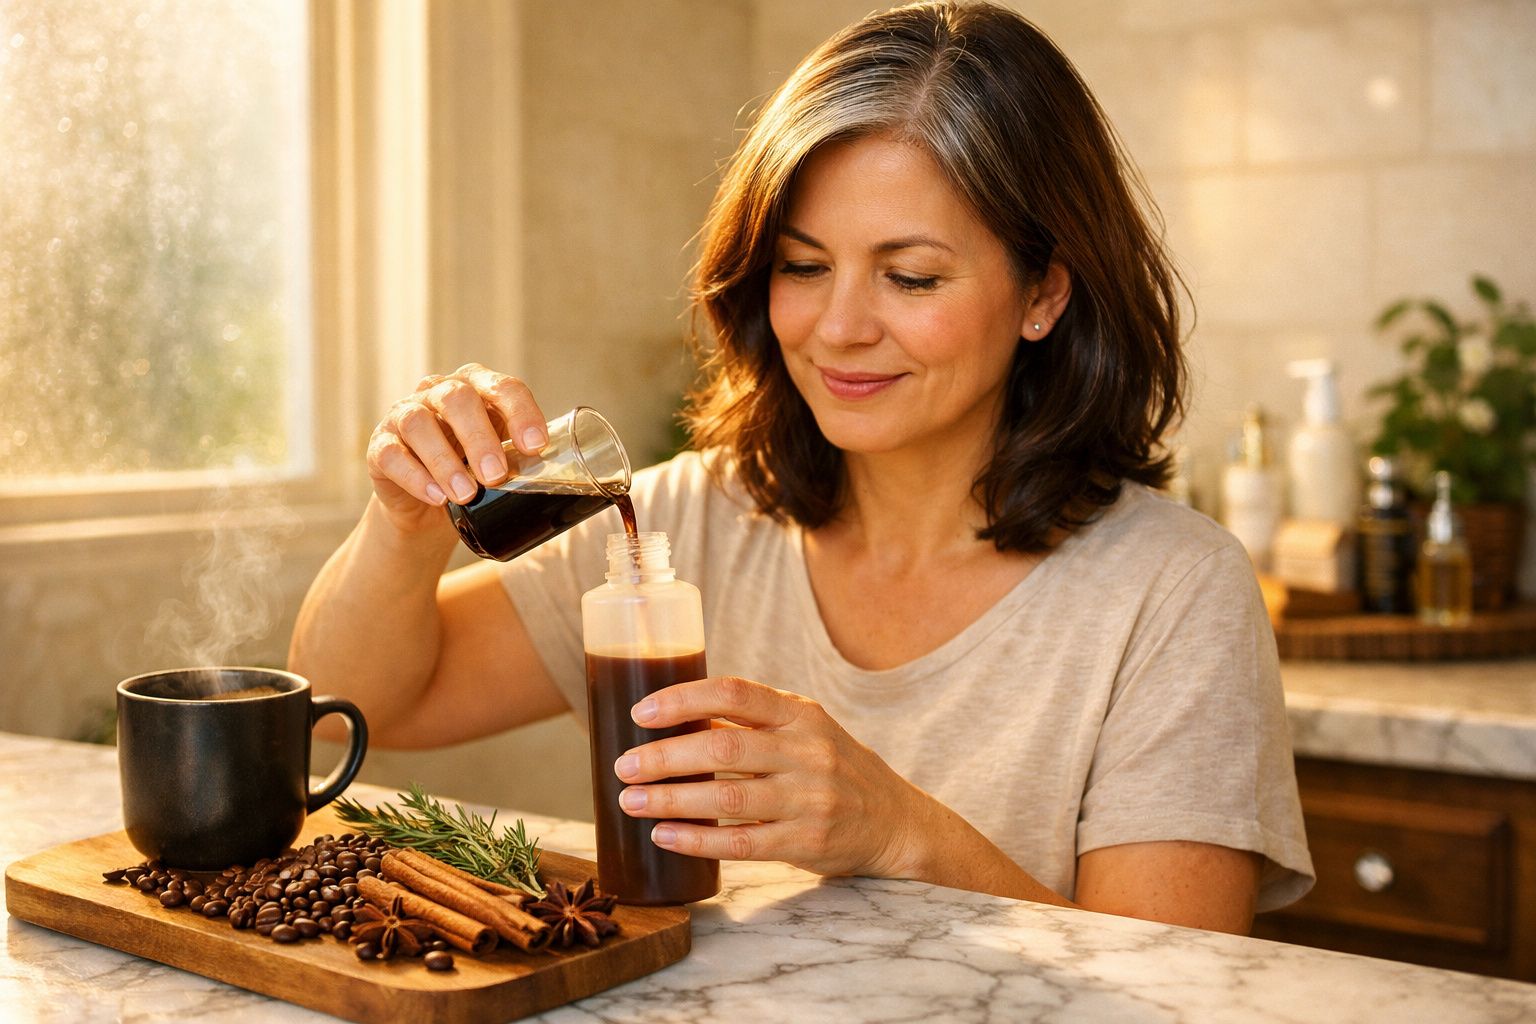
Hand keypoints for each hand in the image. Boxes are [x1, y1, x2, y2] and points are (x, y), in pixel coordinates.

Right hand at [365, 364, 547, 532]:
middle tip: (497, 476)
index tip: (536, 446)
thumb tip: (566, 475)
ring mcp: (405, 415)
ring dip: (444, 461)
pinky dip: (415, 477)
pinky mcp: (380, 446)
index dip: (521, 412)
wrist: (428, 503)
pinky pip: (391, 454)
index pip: (503, 387)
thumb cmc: (475, 471)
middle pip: (457, 398)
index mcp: (478, 388)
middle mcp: (439, 392)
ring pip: (419, 424)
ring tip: (467, 495)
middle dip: (480, 438)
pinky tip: (436, 497)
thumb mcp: (503, 458)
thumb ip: (525, 456)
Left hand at [613, 676, 929, 878]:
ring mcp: (809, 800)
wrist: (896, 822)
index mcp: (802, 714)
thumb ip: (751, 725)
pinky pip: (741, 843)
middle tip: (624, 766)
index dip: (684, 699)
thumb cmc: (836, 768)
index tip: (642, 712)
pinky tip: (665, 835)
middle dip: (664, 758)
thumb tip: (676, 717)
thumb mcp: (805, 731)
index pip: (736, 694)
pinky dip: (697, 840)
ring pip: (726, 800)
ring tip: (631, 801)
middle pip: (723, 750)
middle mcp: (808, 752)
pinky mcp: (806, 842)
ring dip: (671, 801)